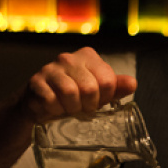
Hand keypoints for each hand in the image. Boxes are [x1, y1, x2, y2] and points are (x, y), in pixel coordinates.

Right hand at [21, 47, 137, 123]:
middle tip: (81, 107)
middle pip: (90, 88)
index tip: (96, 101)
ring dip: (71, 108)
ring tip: (68, 107)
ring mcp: (50, 68)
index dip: (104, 97)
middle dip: (88, 105)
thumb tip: (132, 83)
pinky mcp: (35, 82)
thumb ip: (116, 87)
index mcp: (88, 56)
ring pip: (70, 93)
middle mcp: (68, 58)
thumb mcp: (98, 92)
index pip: (108, 81)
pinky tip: (54, 107)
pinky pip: (51, 100)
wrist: (40, 103)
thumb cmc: (73, 97)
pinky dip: (55, 110)